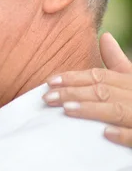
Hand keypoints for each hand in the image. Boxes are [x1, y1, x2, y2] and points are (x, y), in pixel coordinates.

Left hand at [43, 32, 131, 147]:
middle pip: (103, 91)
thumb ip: (118, 63)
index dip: (74, 78)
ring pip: (116, 111)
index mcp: (131, 82)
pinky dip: (122, 134)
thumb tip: (105, 36)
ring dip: (92, 109)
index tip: (50, 81)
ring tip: (67, 109)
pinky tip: (105, 133)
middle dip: (73, 92)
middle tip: (47, 98)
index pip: (100, 76)